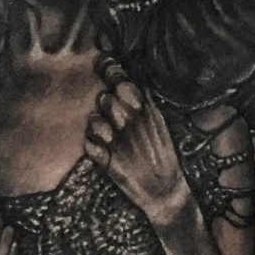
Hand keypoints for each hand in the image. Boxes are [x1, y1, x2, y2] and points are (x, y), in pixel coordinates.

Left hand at [84, 59, 193, 231]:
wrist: (165, 193)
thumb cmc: (162, 157)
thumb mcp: (160, 126)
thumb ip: (146, 103)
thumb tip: (134, 79)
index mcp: (146, 113)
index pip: (123, 82)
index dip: (108, 68)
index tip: (101, 61)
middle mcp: (132, 125)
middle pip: (106, 99)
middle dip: (105, 103)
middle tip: (111, 113)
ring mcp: (120, 144)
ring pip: (94, 121)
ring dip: (97, 125)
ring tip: (107, 133)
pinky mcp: (110, 164)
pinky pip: (89, 145)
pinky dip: (92, 146)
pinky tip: (101, 149)